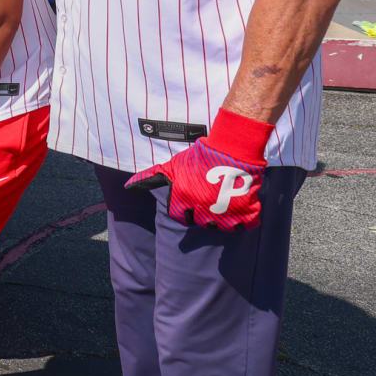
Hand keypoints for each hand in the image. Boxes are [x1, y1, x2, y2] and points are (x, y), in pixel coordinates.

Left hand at [127, 110, 269, 229]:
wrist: (232, 147)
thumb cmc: (199, 157)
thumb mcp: (172, 166)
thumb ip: (150, 177)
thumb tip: (128, 186)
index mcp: (184, 200)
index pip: (180, 217)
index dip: (186, 210)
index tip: (191, 202)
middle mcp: (203, 210)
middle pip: (203, 224)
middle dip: (205, 215)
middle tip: (210, 201)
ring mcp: (226, 212)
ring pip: (224, 228)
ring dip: (225, 219)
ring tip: (225, 205)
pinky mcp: (247, 210)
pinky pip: (247, 224)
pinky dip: (245, 219)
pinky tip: (242, 208)